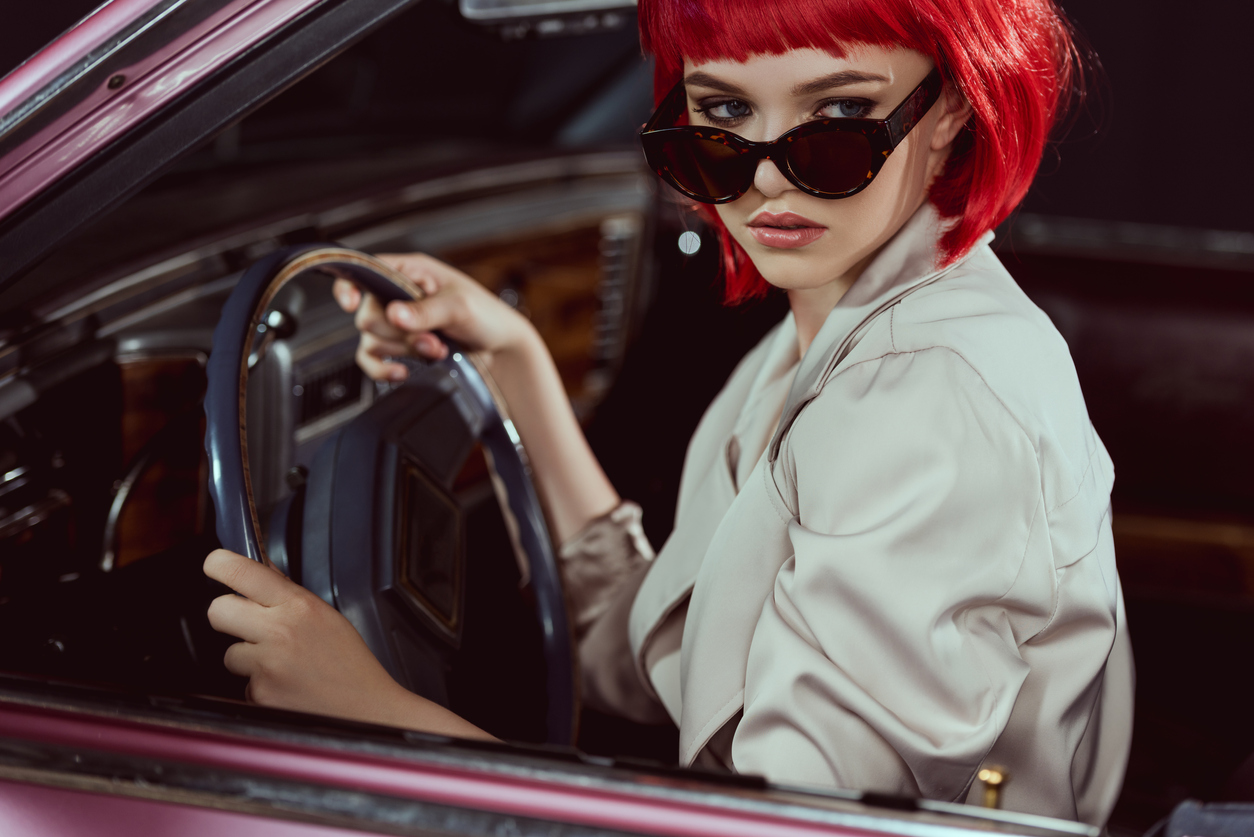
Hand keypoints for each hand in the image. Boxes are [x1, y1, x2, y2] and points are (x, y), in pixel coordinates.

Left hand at [204, 549, 407, 720]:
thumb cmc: (350, 664)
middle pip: (218, 610)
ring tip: (279, 663)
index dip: (219, 563)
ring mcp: (266, 665)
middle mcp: (279, 632)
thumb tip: (260, 570)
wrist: (365, 708)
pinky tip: (285, 685)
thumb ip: (288, 593)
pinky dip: (259, 685)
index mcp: (298, 606)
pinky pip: (243, 684)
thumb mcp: (326, 615)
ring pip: (229, 652)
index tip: (216, 564)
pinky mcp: (259, 695)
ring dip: (246, 657)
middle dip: (227, 615)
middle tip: (246, 622)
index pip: (241, 572)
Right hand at [333, 253, 536, 382]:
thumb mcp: (459, 307)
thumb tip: (394, 314)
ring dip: (406, 350)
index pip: (363, 270)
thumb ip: (426, 311)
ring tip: (438, 348)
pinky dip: (383, 369)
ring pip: (372, 340)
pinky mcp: (398, 348)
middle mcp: (397, 294)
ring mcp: (396, 323)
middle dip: (401, 332)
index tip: (351, 304)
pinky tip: (402, 371)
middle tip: (432, 336)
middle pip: (367, 314)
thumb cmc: (486, 315)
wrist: (499, 349)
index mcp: (409, 271)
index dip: (350, 285)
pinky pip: (370, 360)